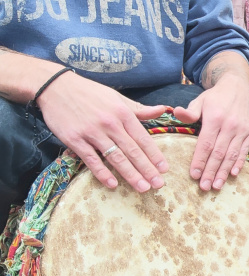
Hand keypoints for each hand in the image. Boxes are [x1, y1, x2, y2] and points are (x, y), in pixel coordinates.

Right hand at [38, 73, 168, 191]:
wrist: (55, 87)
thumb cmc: (90, 93)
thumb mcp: (117, 98)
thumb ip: (139, 109)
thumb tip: (163, 110)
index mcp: (123, 113)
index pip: (143, 138)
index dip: (155, 155)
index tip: (164, 169)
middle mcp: (110, 123)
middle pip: (132, 151)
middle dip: (147, 169)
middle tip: (159, 185)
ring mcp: (92, 132)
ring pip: (115, 157)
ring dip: (130, 174)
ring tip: (142, 188)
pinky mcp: (74, 139)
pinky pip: (91, 159)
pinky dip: (102, 172)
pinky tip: (113, 184)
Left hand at [174, 74, 248, 190]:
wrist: (238, 88)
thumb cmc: (215, 97)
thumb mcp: (200, 100)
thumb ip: (190, 111)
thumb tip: (176, 112)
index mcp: (215, 118)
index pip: (206, 144)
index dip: (200, 161)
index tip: (193, 175)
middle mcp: (230, 126)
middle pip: (219, 153)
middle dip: (211, 171)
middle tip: (204, 187)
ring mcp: (242, 130)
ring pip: (232, 155)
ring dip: (224, 172)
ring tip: (216, 185)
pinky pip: (244, 151)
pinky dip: (239, 163)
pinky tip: (233, 174)